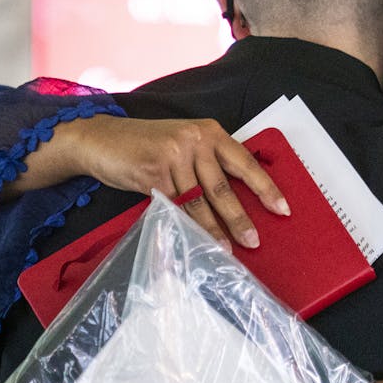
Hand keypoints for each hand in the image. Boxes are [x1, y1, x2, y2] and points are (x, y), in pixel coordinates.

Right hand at [67, 116, 288, 248]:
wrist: (100, 139)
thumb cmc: (146, 146)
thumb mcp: (183, 145)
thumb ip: (207, 164)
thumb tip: (233, 202)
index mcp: (210, 132)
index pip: (245, 163)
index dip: (265, 188)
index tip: (282, 209)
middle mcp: (196, 139)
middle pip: (223, 187)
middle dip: (239, 218)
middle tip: (253, 241)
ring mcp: (174, 155)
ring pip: (199, 201)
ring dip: (212, 229)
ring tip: (224, 250)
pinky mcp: (154, 171)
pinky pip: (175, 206)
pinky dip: (185, 226)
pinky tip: (193, 240)